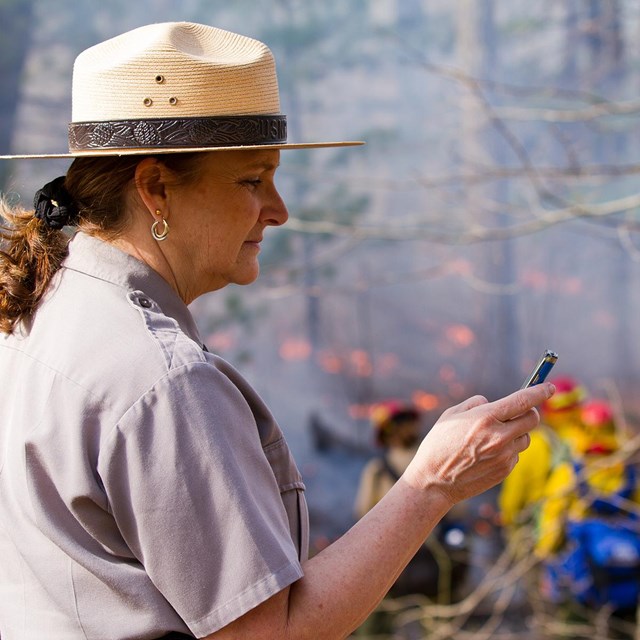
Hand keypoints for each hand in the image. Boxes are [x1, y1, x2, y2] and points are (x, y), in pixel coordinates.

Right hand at [403, 382, 554, 505]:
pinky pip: (515, 454)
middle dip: (530, 411)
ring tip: (495, 436)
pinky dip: (508, 449)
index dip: (540, 391)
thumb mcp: (451, 415)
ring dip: (517, 432)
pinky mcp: (505, 470)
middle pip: (533, 419)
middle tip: (518, 411)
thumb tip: (494, 403)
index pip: (523, 400)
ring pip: (526, 437)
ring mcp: (504, 456)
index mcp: (485, 417)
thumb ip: (476, 404)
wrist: (434, 481)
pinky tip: (487, 453)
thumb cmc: (439, 444)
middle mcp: (499, 437)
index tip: (548, 387)